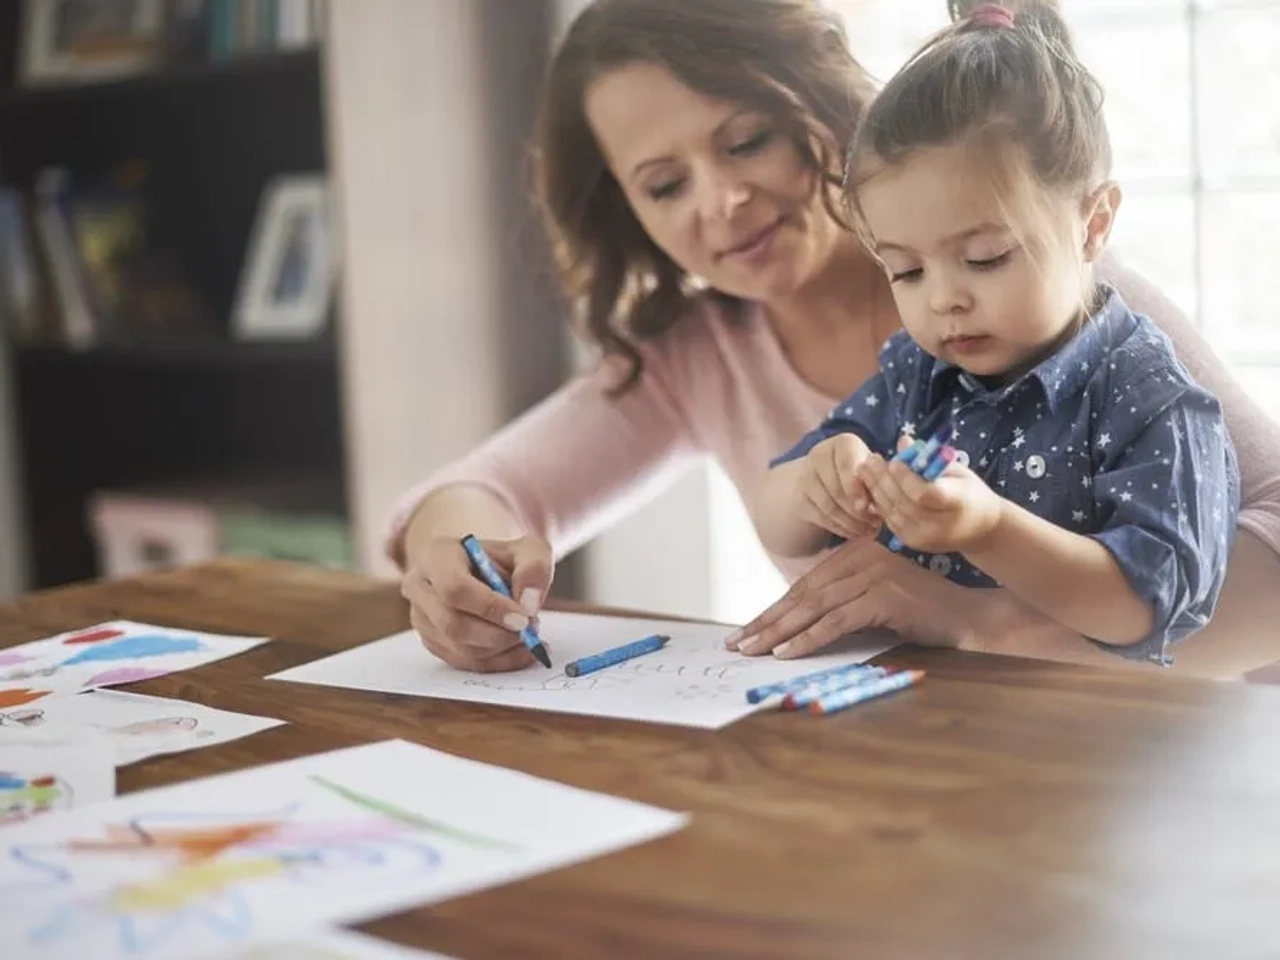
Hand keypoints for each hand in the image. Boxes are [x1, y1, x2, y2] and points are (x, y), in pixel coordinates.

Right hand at [401, 534, 553, 671]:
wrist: (479, 570)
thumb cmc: (501, 559)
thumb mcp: (527, 549)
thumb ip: (534, 568)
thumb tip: (529, 604)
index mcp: (437, 555)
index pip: (454, 588)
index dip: (490, 608)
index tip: (523, 619)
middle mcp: (420, 586)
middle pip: (452, 624)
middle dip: (498, 635)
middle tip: (529, 630)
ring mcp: (421, 617)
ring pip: (458, 648)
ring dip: (501, 649)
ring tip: (526, 634)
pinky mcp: (430, 641)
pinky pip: (463, 662)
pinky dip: (497, 662)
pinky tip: (519, 649)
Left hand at [725, 537, 984, 657]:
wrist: (967, 618)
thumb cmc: (919, 614)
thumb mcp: (872, 601)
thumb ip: (840, 603)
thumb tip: (792, 627)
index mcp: (854, 553)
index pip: (803, 586)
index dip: (771, 610)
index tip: (745, 632)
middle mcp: (860, 557)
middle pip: (802, 594)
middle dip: (766, 622)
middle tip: (736, 644)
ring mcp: (873, 573)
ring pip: (814, 607)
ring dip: (778, 632)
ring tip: (752, 651)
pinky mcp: (884, 596)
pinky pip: (836, 621)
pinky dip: (808, 638)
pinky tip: (786, 652)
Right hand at [797, 434, 879, 539]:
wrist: (830, 478)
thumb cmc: (862, 473)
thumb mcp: (874, 471)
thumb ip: (878, 482)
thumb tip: (877, 503)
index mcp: (843, 444)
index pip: (846, 462)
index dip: (856, 486)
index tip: (867, 505)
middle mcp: (820, 455)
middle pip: (836, 488)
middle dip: (858, 511)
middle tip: (875, 523)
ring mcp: (806, 477)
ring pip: (828, 506)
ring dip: (850, 523)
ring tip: (869, 530)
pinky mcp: (800, 498)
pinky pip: (820, 517)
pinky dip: (840, 528)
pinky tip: (854, 532)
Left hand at [859, 450, 1003, 553]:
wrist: (981, 531)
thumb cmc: (971, 494)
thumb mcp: (958, 472)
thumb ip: (930, 459)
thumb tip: (902, 442)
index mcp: (956, 504)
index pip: (925, 493)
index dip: (906, 477)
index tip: (894, 461)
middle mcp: (938, 525)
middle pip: (903, 502)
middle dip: (883, 479)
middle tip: (870, 459)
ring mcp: (923, 537)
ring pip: (892, 511)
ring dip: (875, 489)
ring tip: (865, 469)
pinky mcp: (912, 542)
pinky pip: (890, 519)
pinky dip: (879, 502)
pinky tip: (871, 486)